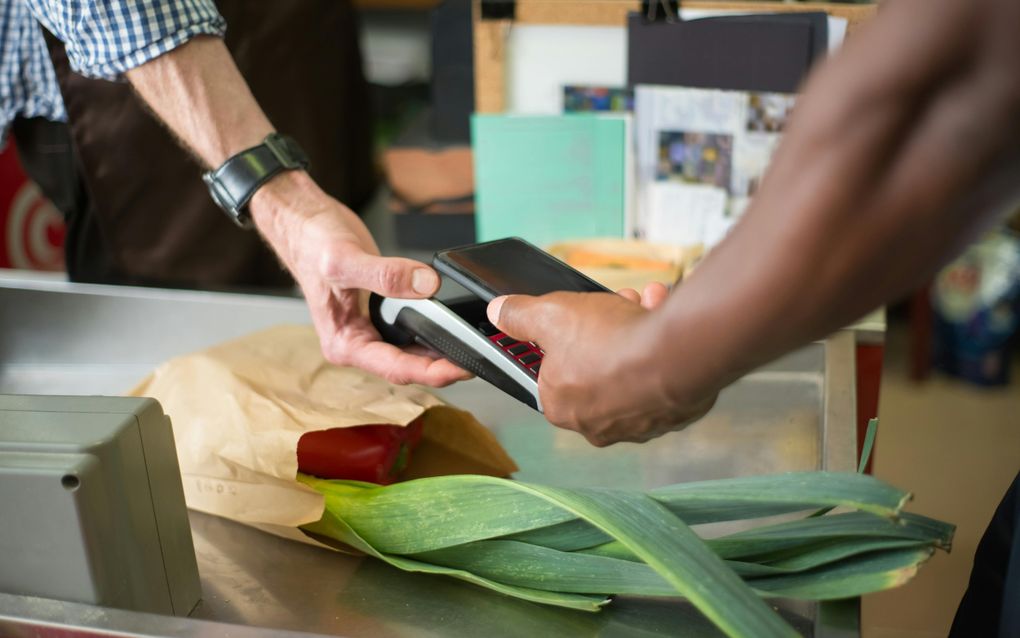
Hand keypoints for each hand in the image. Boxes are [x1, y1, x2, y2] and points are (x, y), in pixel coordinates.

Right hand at [251, 171, 469, 385]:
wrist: (304, 222)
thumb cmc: (312, 243)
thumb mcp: (345, 258)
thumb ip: (385, 275)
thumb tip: (425, 285)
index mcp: (344, 343)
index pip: (396, 369)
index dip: (432, 372)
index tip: (462, 368)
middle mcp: (356, 342)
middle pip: (408, 366)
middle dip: (443, 366)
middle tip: (479, 358)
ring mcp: (368, 330)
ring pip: (411, 351)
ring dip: (440, 351)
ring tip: (473, 346)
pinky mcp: (379, 314)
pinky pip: (411, 329)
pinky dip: (432, 329)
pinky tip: (452, 325)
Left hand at [487, 283, 716, 445]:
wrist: (678, 354)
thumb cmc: (611, 342)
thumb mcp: (551, 315)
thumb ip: (520, 316)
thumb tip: (500, 312)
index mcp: (561, 406)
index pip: (551, 373)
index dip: (562, 339)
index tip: (574, 320)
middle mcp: (597, 424)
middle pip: (594, 365)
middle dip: (604, 329)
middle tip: (613, 305)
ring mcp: (638, 422)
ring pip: (631, 367)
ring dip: (634, 329)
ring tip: (642, 303)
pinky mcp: (671, 414)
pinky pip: (661, 374)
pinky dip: (661, 346)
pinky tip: (662, 319)